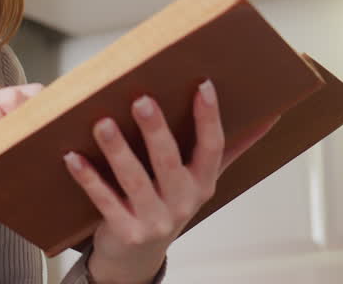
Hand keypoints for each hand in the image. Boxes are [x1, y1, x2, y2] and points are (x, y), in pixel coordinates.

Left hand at [63, 80, 275, 283]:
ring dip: (118, 150)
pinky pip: (105, 201)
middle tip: (141, 99)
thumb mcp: (202, 178)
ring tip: (102, 123)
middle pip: (170, 162)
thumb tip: (270, 116)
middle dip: (156, 130)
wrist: (136, 258)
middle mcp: (183, 202)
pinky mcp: (125, 232)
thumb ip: (231, 147)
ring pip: (135, 181)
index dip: (209, 117)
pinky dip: (89, 179)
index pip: (212, 147)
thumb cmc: (169, 205)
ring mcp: (154, 220)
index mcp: (203, 183)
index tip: (203, 85)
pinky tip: (73, 156)